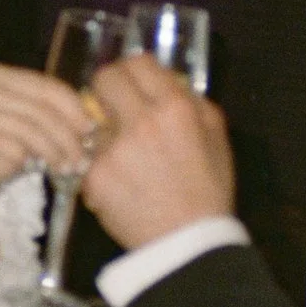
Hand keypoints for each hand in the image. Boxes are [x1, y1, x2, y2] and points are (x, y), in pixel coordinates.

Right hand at [0, 65, 93, 210]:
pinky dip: (22, 156)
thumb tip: (91, 120)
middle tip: (81, 159)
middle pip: (37, 108)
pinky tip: (30, 167)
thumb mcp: (33, 131)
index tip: (91, 129)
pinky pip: (2, 142)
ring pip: (23, 126)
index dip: (72, 107)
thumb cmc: (2, 155)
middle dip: (65, 135)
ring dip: (50, 150)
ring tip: (65, 168)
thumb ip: (54, 118)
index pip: (44, 86)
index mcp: (1, 77)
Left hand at [81, 56, 235, 246]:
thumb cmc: (207, 190)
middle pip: (105, 78)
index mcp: (175, 108)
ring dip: (104, 128)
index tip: (134, 82)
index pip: (139, 63)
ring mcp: (113, 149)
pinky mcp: (94, 176)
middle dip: (109, 87)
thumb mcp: (216, 137)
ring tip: (122, 152)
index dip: (134, 70)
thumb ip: (194, 102)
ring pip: (93, 118)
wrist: (187, 243)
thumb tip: (170, 82)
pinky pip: (88, 155)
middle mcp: (141, 122)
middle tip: (115, 103)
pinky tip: (118, 180)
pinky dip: (99, 164)